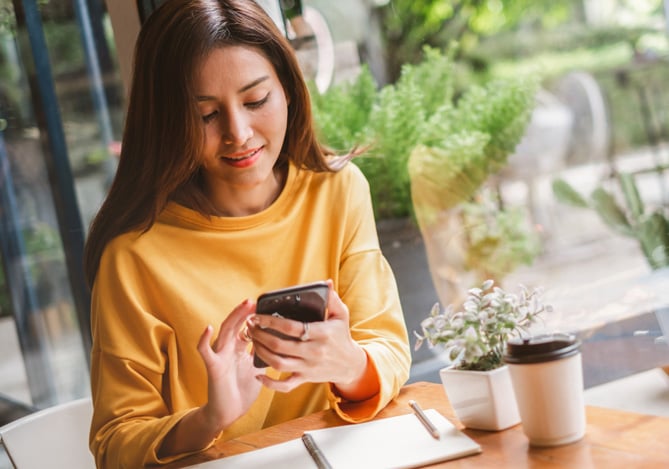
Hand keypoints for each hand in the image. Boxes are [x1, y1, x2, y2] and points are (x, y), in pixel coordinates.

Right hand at [196, 299, 263, 430]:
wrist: (229, 412)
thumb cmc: (242, 390)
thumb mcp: (258, 368)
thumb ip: (263, 353)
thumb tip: (280, 341)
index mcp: (238, 348)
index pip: (245, 327)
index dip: (253, 316)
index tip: (264, 306)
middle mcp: (228, 349)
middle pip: (235, 324)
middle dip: (244, 312)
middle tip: (254, 300)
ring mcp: (219, 356)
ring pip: (224, 332)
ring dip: (233, 318)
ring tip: (243, 306)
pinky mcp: (213, 367)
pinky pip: (205, 352)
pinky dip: (204, 340)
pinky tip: (208, 328)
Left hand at [249, 280, 367, 393]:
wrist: (350, 364)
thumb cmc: (342, 336)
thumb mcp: (341, 315)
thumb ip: (332, 299)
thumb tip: (327, 283)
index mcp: (322, 333)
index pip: (292, 328)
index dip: (271, 322)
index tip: (257, 315)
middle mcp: (314, 352)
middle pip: (280, 346)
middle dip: (260, 335)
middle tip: (250, 326)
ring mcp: (308, 367)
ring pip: (279, 364)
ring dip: (261, 353)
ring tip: (252, 340)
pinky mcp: (305, 379)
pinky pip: (285, 385)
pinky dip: (270, 383)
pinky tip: (258, 374)